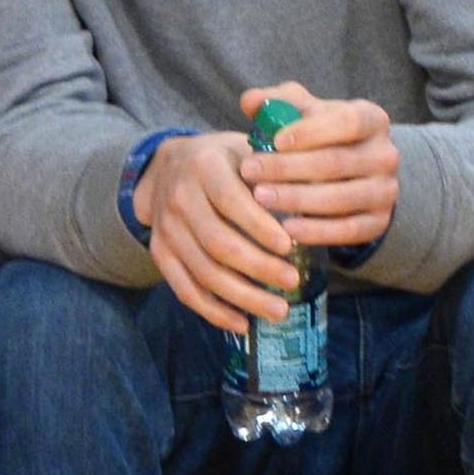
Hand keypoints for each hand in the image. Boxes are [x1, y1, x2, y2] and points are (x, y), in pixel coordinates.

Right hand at [134, 131, 300, 332]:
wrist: (169, 166)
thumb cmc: (223, 161)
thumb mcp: (246, 151)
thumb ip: (274, 174)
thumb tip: (313, 201)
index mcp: (204, 166)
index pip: (232, 202)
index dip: (260, 227)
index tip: (289, 246)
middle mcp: (180, 197)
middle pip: (218, 243)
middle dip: (259, 267)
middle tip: (293, 282)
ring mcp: (166, 228)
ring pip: (204, 272)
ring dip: (243, 297)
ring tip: (279, 310)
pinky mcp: (160, 252)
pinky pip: (184, 289)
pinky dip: (213, 311)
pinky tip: (242, 323)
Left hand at [237, 82, 399, 247]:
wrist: (351, 173)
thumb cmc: (319, 134)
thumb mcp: (302, 112)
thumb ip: (276, 102)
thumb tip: (251, 100)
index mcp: (371, 119)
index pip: (347, 122)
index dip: (311, 132)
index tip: (275, 140)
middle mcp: (385, 155)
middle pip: (336, 162)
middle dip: (288, 168)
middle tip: (249, 171)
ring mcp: (385, 191)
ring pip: (340, 198)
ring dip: (296, 199)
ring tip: (259, 197)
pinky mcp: (378, 223)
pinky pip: (347, 230)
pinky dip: (317, 231)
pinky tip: (287, 228)